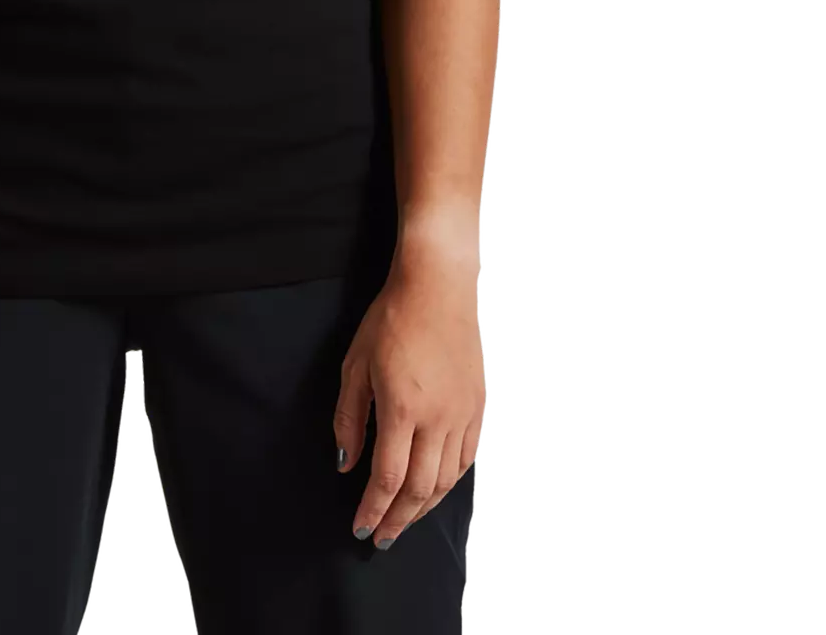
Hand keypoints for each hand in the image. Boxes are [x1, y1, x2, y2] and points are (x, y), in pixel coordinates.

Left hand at [333, 267, 485, 549]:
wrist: (437, 287)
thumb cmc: (391, 319)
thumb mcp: (355, 364)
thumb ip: (349, 418)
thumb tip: (346, 462)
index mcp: (402, 408)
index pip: (387, 477)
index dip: (373, 510)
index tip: (360, 529)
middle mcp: (437, 418)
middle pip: (420, 489)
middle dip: (398, 519)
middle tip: (382, 538)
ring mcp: (463, 414)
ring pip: (447, 480)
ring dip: (425, 507)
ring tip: (405, 520)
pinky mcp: (479, 407)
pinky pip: (467, 458)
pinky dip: (451, 481)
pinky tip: (436, 488)